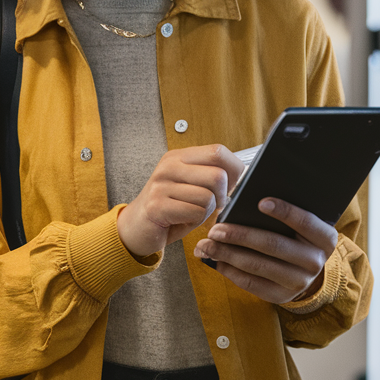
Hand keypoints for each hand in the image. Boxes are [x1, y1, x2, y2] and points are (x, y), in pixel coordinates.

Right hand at [116, 145, 243, 258]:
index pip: (218, 151)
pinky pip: (196, 213)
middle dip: (223, 197)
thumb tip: (244, 176)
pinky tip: (184, 220)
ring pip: (209, 197)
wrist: (135, 228)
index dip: (234, 170)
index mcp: (179, 157)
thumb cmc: (169, 208)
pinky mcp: (157, 206)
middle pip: (218, 176)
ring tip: (193, 213)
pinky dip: (197, 222)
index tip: (232, 186)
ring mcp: (161, 185)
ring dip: (208, 212)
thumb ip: (211, 176)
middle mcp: (169, 166)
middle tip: (213, 205)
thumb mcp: (190, 186)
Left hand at [193, 198, 338, 303]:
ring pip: (258, 266)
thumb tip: (245, 197)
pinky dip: (230, 271)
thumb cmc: (294, 235)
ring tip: (206, 245)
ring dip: (228, 254)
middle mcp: (315, 261)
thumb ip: (282, 210)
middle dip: (240, 236)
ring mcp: (300, 282)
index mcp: (324, 237)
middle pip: (274, 245)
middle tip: (215, 229)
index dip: (284, 211)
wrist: (305, 271)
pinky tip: (215, 260)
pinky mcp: (282, 297)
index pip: (305, 221)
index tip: (260, 201)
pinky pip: (252, 284)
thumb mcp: (298, 222)